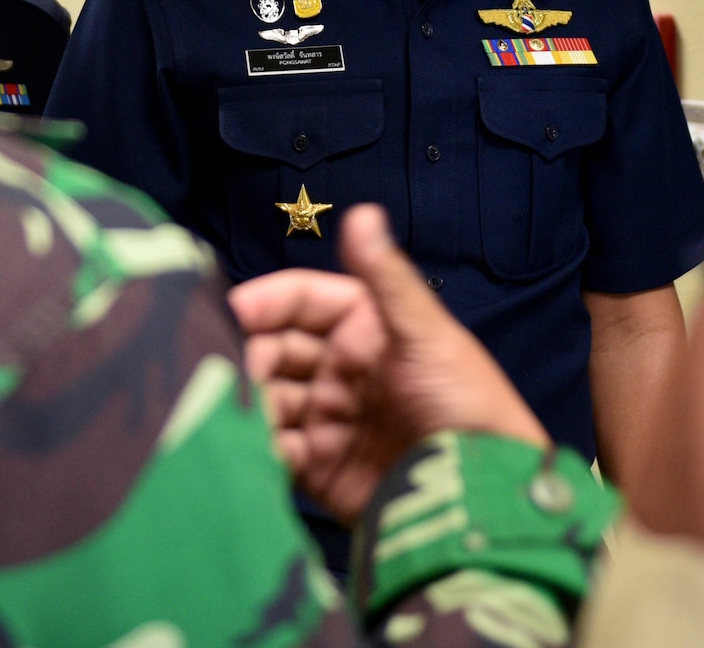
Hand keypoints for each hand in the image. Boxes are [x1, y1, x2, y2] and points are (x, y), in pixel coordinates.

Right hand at [229, 204, 547, 520]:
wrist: (482, 492)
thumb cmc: (465, 400)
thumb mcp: (426, 333)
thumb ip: (385, 277)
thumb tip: (362, 211)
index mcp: (365, 327)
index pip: (300, 301)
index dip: (264, 303)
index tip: (229, 312)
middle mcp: (341, 368)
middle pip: (274, 350)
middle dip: (248, 355)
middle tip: (222, 370)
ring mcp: (329, 418)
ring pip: (268, 400)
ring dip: (247, 404)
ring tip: (228, 412)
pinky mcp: (321, 468)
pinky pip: (275, 451)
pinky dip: (256, 449)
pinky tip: (246, 448)